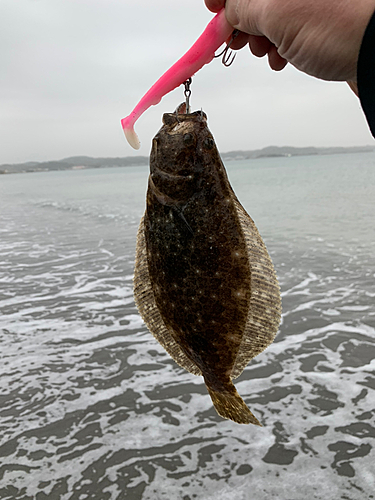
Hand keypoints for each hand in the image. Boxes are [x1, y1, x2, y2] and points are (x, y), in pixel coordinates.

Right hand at [205, 0, 374, 81]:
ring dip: (260, 37)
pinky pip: (288, 29)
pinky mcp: (319, 21)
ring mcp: (309, 4)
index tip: (213, 12)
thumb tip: (226, 12)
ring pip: (270, 16)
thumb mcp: (276, 14)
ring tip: (266, 51)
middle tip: (238, 40)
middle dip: (241, 20)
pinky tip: (283, 57)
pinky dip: (279, 45)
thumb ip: (243, 8)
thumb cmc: (338, 27)